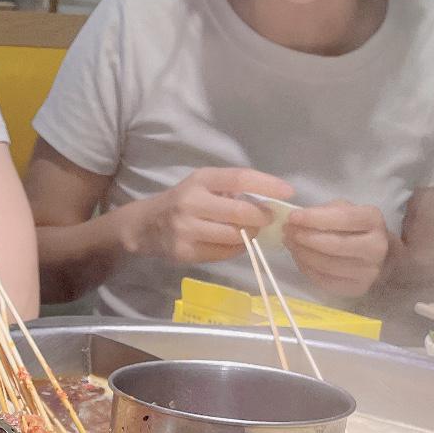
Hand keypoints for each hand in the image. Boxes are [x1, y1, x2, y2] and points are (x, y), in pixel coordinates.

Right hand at [137, 168, 293, 263]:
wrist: (146, 225)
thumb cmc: (183, 201)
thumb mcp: (202, 185)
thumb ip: (230, 189)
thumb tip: (269, 199)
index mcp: (200, 180)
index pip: (240, 179)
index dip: (267, 185)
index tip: (287, 192)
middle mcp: (191, 203)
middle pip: (240, 212)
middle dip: (261, 217)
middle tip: (269, 219)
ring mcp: (186, 230)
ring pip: (234, 236)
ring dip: (250, 235)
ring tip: (251, 231)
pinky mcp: (185, 252)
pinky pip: (222, 253)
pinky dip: (236, 249)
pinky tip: (235, 243)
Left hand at [283, 200, 391, 297]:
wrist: (376, 256)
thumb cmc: (354, 228)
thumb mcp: (344, 210)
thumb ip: (324, 211)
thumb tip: (296, 219)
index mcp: (373, 220)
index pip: (343, 218)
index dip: (315, 218)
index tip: (292, 217)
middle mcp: (376, 247)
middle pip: (335, 245)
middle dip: (306, 238)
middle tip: (287, 232)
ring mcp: (368, 271)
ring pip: (327, 265)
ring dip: (302, 254)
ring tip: (290, 243)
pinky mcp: (357, 288)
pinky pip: (324, 280)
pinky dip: (306, 268)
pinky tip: (298, 258)